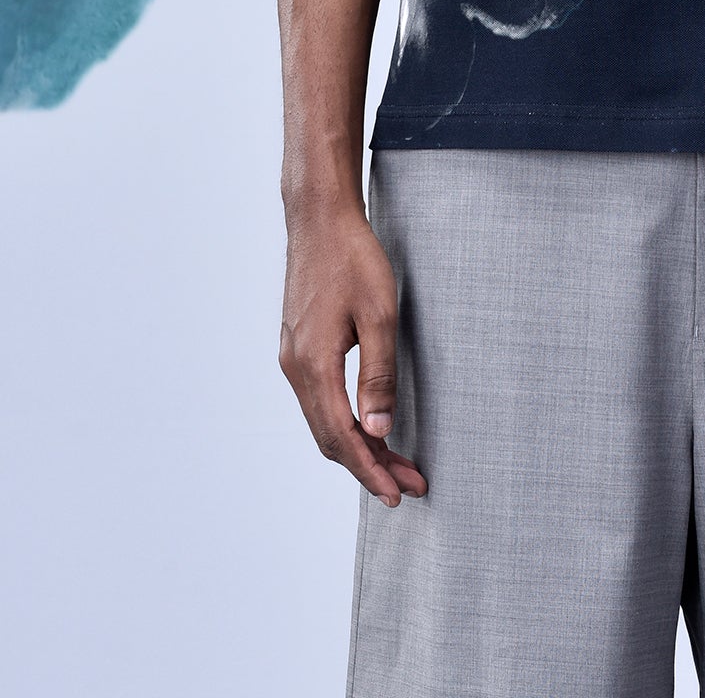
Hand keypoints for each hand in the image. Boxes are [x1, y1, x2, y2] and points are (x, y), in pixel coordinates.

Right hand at [279, 203, 427, 507]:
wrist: (319, 217)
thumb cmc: (353, 258)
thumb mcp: (380, 314)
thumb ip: (379, 375)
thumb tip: (378, 431)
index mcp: (313, 365)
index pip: (342, 437)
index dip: (371, 469)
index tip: (397, 492)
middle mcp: (295, 368)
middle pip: (330, 437)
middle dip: (369, 465)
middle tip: (406, 484)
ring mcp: (293, 357)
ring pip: (324, 420)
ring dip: (358, 445)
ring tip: (395, 461)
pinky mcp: (298, 345)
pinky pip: (320, 399)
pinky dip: (344, 421)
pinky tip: (368, 424)